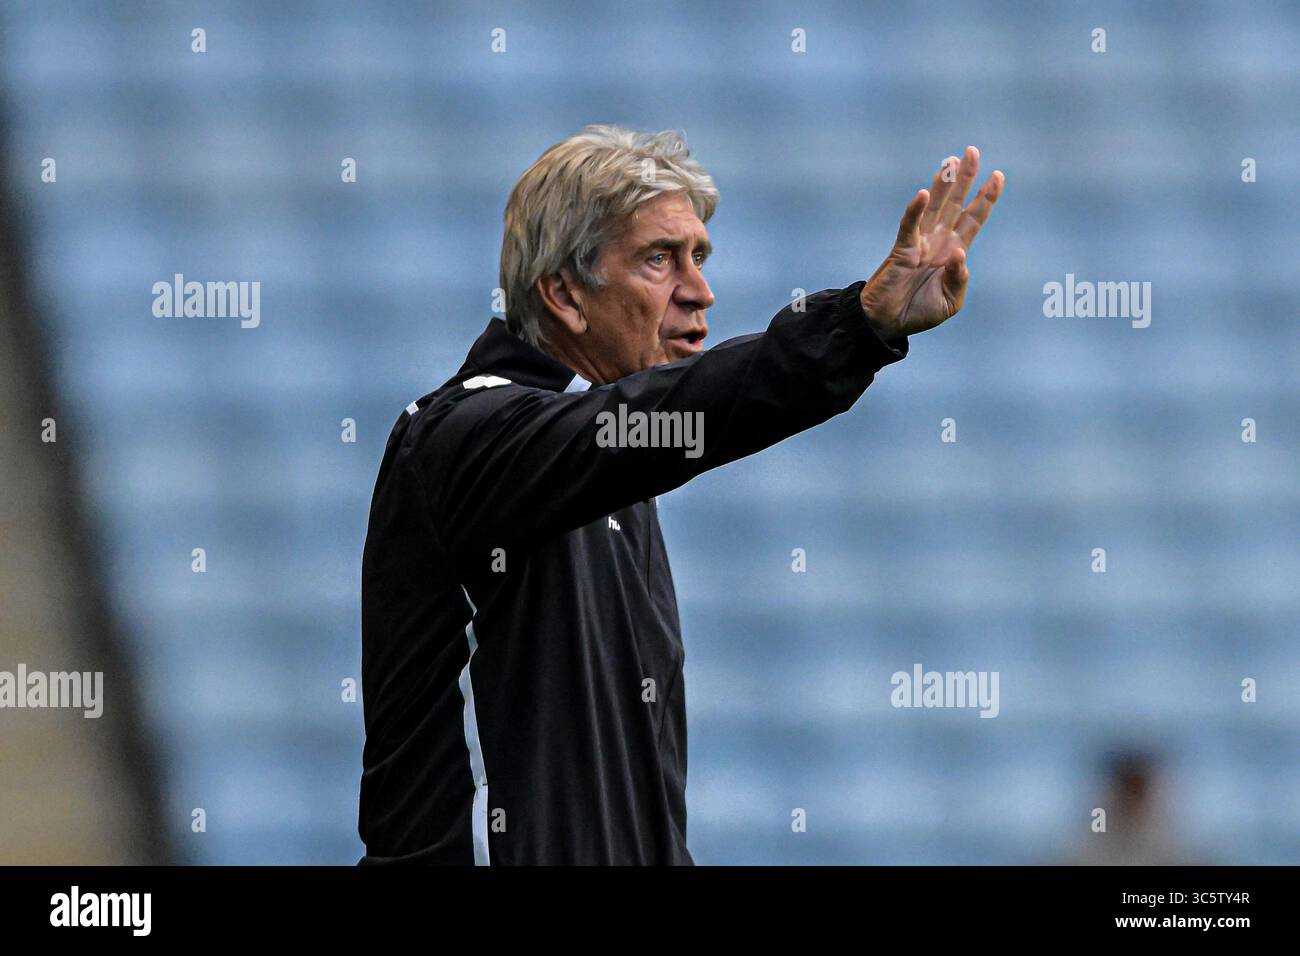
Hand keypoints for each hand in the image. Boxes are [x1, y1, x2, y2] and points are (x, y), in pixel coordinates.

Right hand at [860, 146, 1003, 338]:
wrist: (887, 324)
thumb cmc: (918, 312)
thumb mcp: (950, 302)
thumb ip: (959, 279)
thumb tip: (959, 255)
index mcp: (954, 252)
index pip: (973, 219)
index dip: (985, 198)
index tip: (998, 175)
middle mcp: (938, 241)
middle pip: (955, 203)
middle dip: (966, 178)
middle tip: (973, 151)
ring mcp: (920, 243)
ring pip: (934, 207)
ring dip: (943, 184)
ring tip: (951, 161)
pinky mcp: (902, 250)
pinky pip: (909, 226)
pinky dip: (915, 210)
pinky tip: (923, 194)